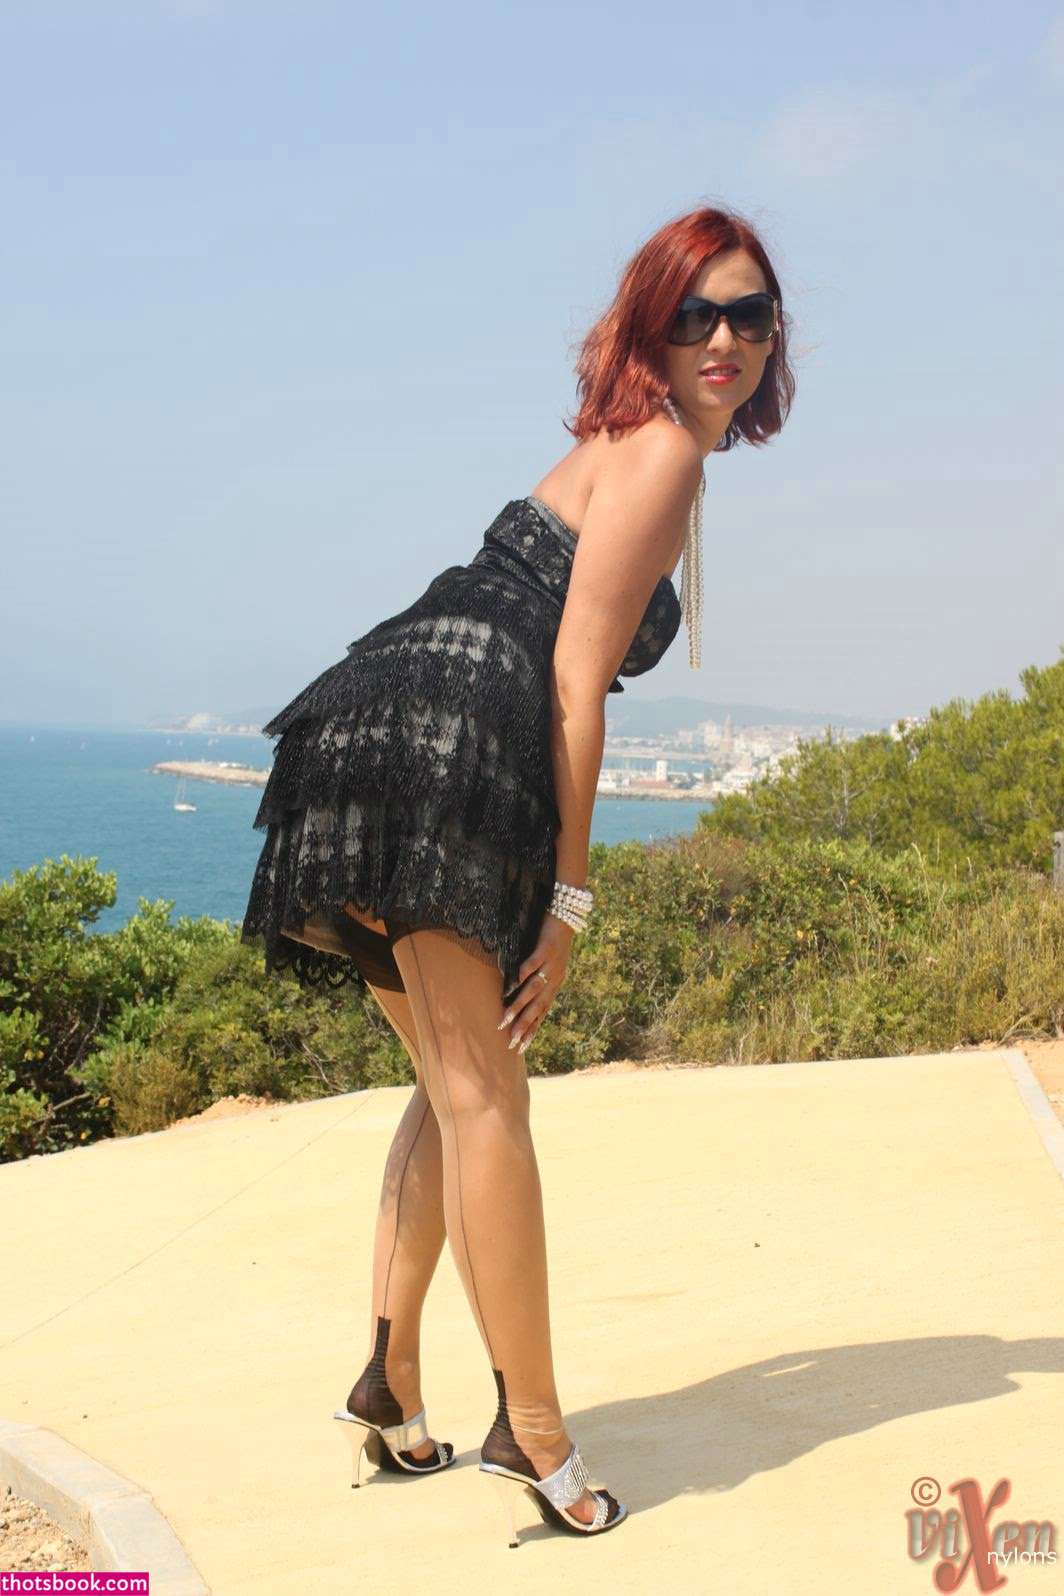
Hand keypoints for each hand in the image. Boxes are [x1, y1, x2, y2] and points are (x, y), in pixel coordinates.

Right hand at [497, 914, 574, 1054]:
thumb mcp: (548, 964)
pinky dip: (525, 972)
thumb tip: (519, 993)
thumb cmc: (554, 939)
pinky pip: (534, 962)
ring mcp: (551, 963)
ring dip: (519, 1005)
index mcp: (555, 984)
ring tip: (505, 1018)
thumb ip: (536, 979)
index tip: (520, 1048)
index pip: (543, 1013)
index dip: (531, 1030)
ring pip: (534, 989)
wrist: (569, 914)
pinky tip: (514, 983)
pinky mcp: (547, 948)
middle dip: (524, 1025)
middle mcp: (555, 977)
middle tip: (511, 1042)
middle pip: (538, 1007)